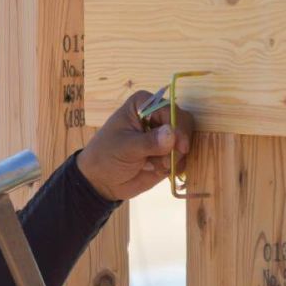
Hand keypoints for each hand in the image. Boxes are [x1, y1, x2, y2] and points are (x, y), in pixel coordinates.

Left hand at [75, 90, 194, 201]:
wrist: (101, 181)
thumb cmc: (106, 156)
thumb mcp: (125, 148)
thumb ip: (149, 142)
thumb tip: (172, 135)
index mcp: (143, 104)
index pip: (170, 108)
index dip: (177, 126)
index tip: (178, 145)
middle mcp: (157, 116)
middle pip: (184, 122)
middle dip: (178, 143)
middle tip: (166, 161)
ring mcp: (164, 135)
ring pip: (185, 142)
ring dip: (174, 158)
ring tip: (155, 166)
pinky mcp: (168, 153)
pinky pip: (182, 158)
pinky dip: (174, 167)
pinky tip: (157, 170)